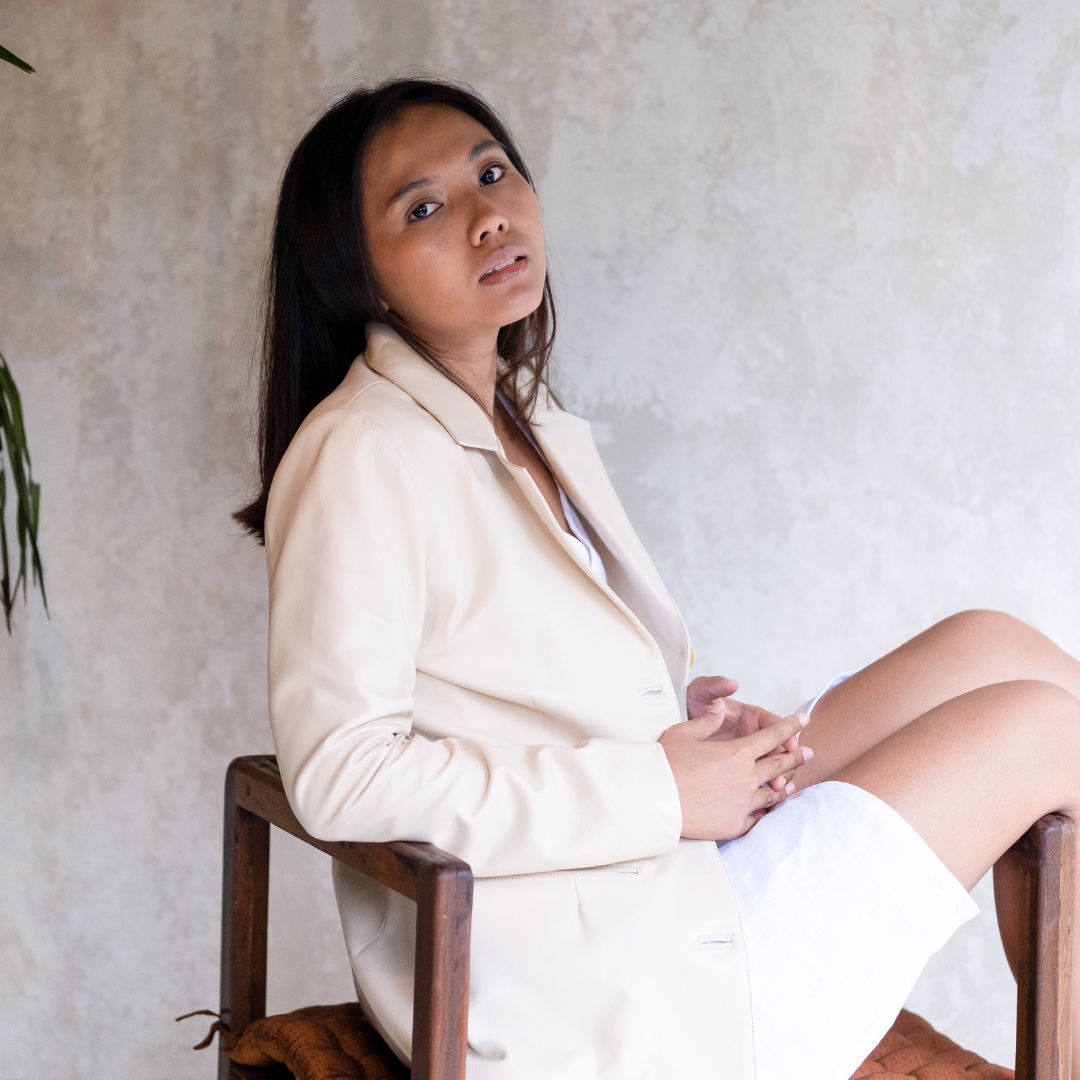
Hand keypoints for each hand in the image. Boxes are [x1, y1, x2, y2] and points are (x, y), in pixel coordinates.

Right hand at [659, 711, 812, 840]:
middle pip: (779, 765)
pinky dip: (765, 811)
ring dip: (785, 786)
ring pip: (773, 794)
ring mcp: (744, 803)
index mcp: (737, 753)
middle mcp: (747, 777)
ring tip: (791, 784)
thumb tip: (719, 708)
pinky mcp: (735, 824)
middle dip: (796, 756)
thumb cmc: (666, 763)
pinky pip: (758, 818)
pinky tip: (768, 810)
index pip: (772, 736)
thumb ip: (706, 721)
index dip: (790, 726)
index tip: (804, 720)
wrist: (655, 800)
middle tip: (809, 752)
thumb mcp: (684, 733)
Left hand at [686, 675, 805, 791]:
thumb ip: (715, 686)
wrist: (672, 727)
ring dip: (777, 776)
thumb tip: (732, 683)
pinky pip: (756, 779)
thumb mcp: (699, 693)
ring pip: (770, 766)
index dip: (783, 732)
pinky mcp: (739, 769)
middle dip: (784, 760)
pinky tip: (767, 798)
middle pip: (776, 748)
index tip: (790, 742)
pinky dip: (763, 788)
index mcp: (748, 717)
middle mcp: (751, 735)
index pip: (770, 724)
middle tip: (785, 773)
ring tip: (777, 788)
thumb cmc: (690, 707)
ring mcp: (746, 754)